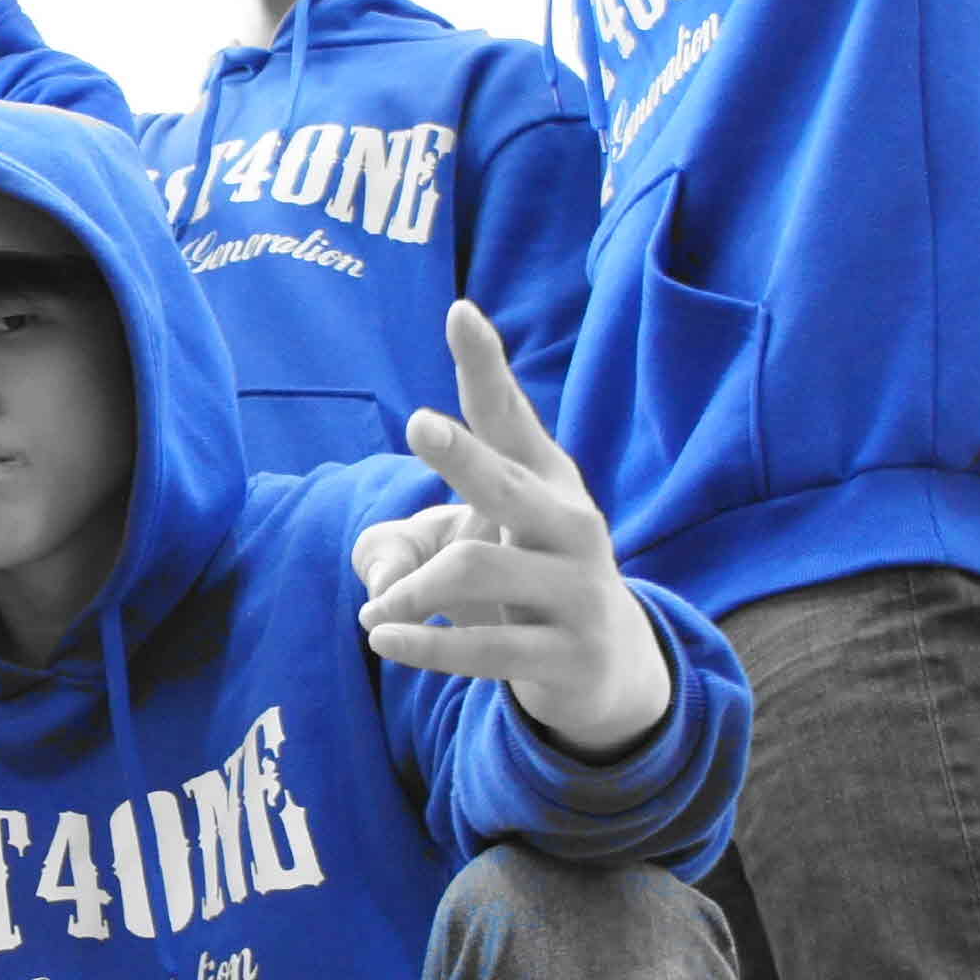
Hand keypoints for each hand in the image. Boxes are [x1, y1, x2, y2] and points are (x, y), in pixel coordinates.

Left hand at [351, 301, 670, 755]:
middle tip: (419, 425)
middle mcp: (571, 525)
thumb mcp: (471, 548)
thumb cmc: (521, 581)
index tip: (458, 312)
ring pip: (479, 571)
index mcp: (546, 483)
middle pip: (508, 484)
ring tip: (372, 614)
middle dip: (464, 455)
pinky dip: (427, 646)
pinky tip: (383, 641)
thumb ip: (405, 545)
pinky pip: (486, 647)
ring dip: (412, 594)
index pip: (510, 417)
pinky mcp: (571, 654)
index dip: (484, 366)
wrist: (607, 667)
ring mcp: (578, 590)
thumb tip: (379, 578)